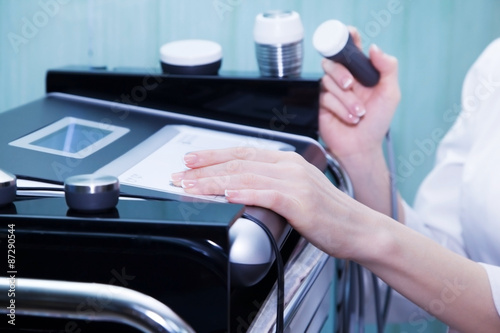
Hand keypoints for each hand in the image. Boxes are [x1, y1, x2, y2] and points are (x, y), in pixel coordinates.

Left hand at [170, 147, 367, 257]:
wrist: (360, 229)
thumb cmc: (329, 215)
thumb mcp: (297, 193)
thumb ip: (271, 186)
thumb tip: (240, 189)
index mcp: (288, 161)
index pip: (242, 152)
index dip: (213, 155)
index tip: (191, 161)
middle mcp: (289, 166)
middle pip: (238, 161)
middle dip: (204, 168)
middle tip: (179, 174)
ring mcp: (295, 182)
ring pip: (244, 176)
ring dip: (213, 181)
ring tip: (190, 187)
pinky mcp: (300, 201)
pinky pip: (265, 193)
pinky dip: (241, 192)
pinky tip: (224, 194)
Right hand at [319, 28, 400, 161]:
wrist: (362, 147)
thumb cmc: (377, 122)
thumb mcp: (390, 93)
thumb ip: (387, 68)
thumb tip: (373, 47)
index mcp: (360, 72)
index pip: (350, 49)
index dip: (346, 38)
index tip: (348, 34)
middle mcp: (343, 79)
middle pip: (333, 62)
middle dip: (341, 73)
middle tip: (351, 86)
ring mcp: (330, 91)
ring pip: (328, 82)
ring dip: (346, 100)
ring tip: (358, 113)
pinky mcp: (320, 105)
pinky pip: (325, 98)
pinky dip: (340, 109)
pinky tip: (350, 119)